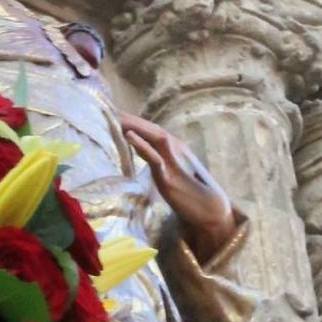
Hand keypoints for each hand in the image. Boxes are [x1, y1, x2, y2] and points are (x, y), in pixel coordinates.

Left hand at [120, 113, 236, 261]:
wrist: (212, 212)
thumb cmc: (194, 196)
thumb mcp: (174, 174)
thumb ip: (161, 162)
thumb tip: (146, 154)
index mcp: (176, 150)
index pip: (152, 131)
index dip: (135, 121)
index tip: (116, 114)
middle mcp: (176, 150)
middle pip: (150, 128)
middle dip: (130, 118)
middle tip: (109, 109)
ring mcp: (173, 162)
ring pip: (153, 136)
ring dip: (134, 124)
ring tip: (115, 115)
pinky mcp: (169, 177)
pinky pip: (154, 157)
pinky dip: (141, 144)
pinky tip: (129, 135)